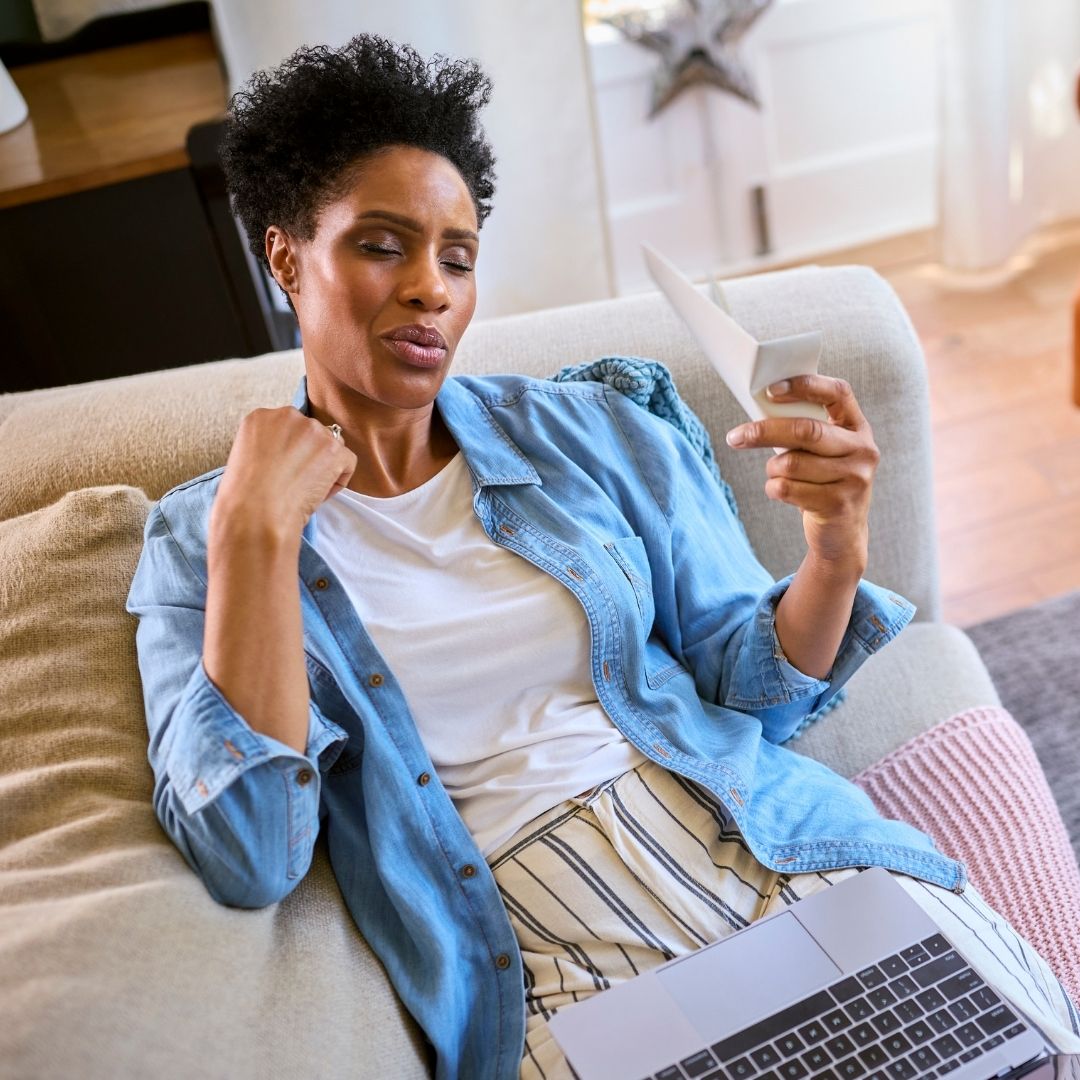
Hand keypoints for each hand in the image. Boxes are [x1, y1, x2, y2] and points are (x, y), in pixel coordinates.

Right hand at [213, 407, 356, 538]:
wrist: (256, 512)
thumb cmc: (244, 494)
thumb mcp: (244, 456)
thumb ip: (267, 445)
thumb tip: (287, 454)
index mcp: (262, 417)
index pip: (288, 427)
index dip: (289, 451)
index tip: (283, 470)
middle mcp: (288, 416)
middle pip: (311, 433)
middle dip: (309, 454)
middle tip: (298, 480)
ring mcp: (314, 430)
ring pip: (331, 445)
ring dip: (325, 465)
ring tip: (306, 488)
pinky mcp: (334, 449)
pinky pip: (347, 462)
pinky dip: (338, 480)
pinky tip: (318, 494)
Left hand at [725, 375, 878, 570]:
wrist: (843, 534)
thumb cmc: (823, 482)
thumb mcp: (825, 452)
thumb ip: (806, 430)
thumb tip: (760, 408)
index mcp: (858, 427)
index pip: (838, 392)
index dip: (805, 386)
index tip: (771, 390)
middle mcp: (863, 450)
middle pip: (806, 431)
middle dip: (764, 432)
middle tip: (736, 437)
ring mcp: (855, 478)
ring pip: (791, 463)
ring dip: (772, 469)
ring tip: (778, 475)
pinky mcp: (839, 504)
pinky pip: (788, 489)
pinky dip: (774, 489)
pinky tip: (782, 492)